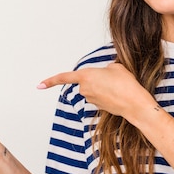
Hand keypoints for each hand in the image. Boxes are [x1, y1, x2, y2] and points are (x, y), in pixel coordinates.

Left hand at [38, 63, 155, 119]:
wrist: (134, 103)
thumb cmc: (125, 84)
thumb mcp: (116, 67)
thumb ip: (105, 68)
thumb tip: (105, 74)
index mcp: (85, 76)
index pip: (64, 78)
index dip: (50, 81)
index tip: (39, 86)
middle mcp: (85, 89)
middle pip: (86, 81)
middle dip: (96, 79)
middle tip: (113, 78)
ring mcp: (91, 99)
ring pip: (94, 89)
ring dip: (103, 87)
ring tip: (118, 86)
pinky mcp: (98, 106)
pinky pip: (100, 96)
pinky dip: (107, 94)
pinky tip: (118, 93)